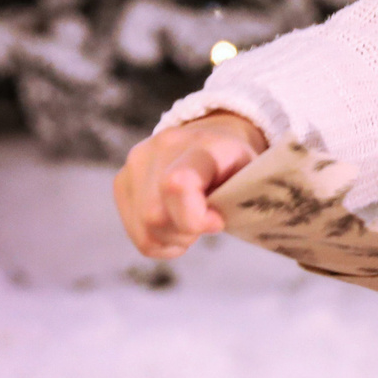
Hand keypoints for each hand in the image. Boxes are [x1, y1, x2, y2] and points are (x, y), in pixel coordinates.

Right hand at [114, 110, 268, 260]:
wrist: (216, 137)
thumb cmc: (239, 166)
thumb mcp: (255, 178)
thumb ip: (241, 198)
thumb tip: (211, 221)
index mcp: (204, 144)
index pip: (177, 184)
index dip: (194, 217)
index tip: (217, 221)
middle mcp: (162, 147)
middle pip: (155, 216)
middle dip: (185, 233)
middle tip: (207, 224)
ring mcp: (136, 161)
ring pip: (144, 229)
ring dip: (172, 239)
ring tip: (191, 223)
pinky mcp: (122, 180)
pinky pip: (135, 232)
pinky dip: (158, 240)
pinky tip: (175, 224)